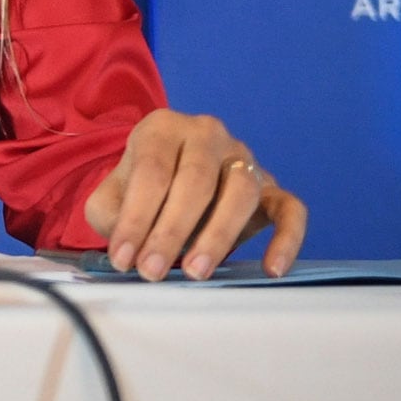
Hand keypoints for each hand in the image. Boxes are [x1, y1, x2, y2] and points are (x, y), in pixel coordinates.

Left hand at [83, 109, 305, 278]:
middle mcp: (206, 135)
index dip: (136, 218)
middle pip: (196, 179)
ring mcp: (244, 157)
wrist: (171, 180)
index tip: (123, 258)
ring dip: (219, 234)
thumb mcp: (111, 195)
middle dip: (171, 230)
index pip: (152, 171)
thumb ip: (109, 213)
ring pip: (242, 190)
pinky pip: (291, 208)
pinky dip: (287, 239)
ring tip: (195, 271)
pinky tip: (271, 270)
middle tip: (152, 271)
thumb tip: (126, 246)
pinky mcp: (272, 186)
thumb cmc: (140, 189)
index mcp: (163, 128)